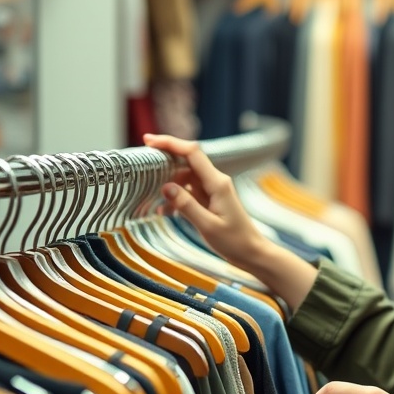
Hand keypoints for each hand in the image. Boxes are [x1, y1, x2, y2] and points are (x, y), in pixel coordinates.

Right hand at [142, 133, 265, 271]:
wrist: (252, 253)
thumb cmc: (234, 241)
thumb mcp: (207, 226)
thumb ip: (186, 205)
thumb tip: (165, 186)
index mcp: (217, 183)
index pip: (192, 153)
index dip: (170, 143)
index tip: (149, 141)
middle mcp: (216, 182)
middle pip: (187, 161)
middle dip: (164, 160)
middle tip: (142, 164)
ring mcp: (213, 190)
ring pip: (186, 178)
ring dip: (168, 184)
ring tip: (149, 196)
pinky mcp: (211, 200)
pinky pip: (190, 192)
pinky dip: (176, 197)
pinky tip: (165, 212)